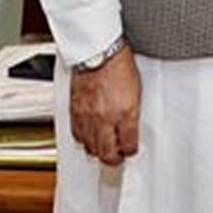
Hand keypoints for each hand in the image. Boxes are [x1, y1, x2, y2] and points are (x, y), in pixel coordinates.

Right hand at [69, 46, 140, 165]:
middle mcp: (105, 119)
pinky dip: (84, 141)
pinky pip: (78, 137)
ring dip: (99, 153)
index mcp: (125, 113)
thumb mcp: (136, 90)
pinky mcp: (75, 113)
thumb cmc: (119, 66)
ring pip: (91, 149)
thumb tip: (132, 127)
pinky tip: (89, 139)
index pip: (129, 144)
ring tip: (105, 151)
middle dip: (114, 160)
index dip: (131, 150)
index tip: (131, 151)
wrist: (98, 53)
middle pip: (107, 153)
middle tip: (118, 159)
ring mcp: (88, 118)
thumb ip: (133, 112)